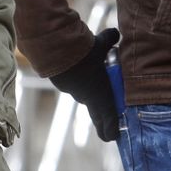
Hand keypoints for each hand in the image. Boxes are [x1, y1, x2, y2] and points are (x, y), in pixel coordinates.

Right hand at [50, 28, 121, 142]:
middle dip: (104, 122)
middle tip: (110, 128)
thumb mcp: (100, 44)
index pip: (108, 123)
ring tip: (100, 98)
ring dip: (94, 99)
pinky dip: (83, 86)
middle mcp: (88, 98)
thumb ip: (110, 39)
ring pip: (88, 100)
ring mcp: (76, 92)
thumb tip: (115, 33)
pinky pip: (78, 89)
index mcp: (101, 97)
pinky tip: (84, 78)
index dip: (111, 131)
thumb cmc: (84, 53)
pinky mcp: (65, 85)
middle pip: (98, 116)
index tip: (115, 136)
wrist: (56, 51)